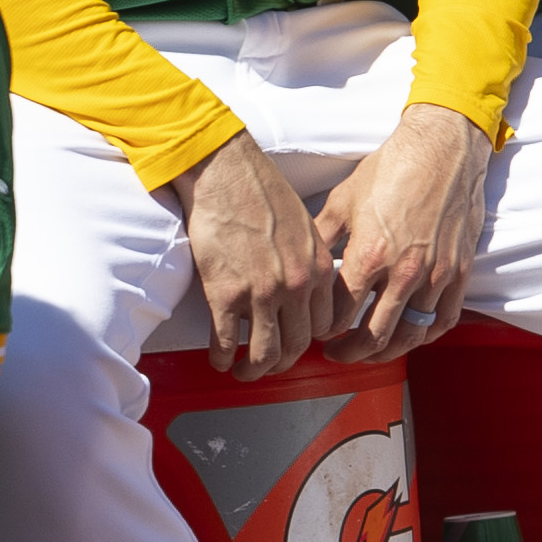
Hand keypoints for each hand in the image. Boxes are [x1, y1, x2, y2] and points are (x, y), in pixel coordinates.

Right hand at [171, 141, 335, 378]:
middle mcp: (296, 285)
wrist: (223, 170)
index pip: (324, 323)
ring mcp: (261, 292)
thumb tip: (304, 280)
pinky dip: (221, 357)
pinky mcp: (225, 293)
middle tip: (270, 366)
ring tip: (243, 372)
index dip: (310, 341)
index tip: (297, 344)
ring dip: (253, 370)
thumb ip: (309, 257)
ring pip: (264, 352)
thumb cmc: (259, 187)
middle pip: (298, 345)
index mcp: (319, 267)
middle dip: (282, 363)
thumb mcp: (304, 223)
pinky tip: (218, 358)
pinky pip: (225, 341)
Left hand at [313, 103, 490, 357]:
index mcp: (369, 255)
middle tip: (336, 355)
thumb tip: (300, 263)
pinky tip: (409, 338)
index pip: (340, 314)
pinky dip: (425, 336)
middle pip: (374, 335)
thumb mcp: (343, 200)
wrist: (442, 147)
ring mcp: (436, 275)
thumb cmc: (391, 169)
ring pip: (410, 335)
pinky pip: (444, 320)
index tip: (317, 332)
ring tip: (369, 353)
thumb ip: (320, 237)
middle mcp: (404, 272)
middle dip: (349, 352)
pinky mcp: (460, 271)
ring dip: (386, 352)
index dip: (325, 330)